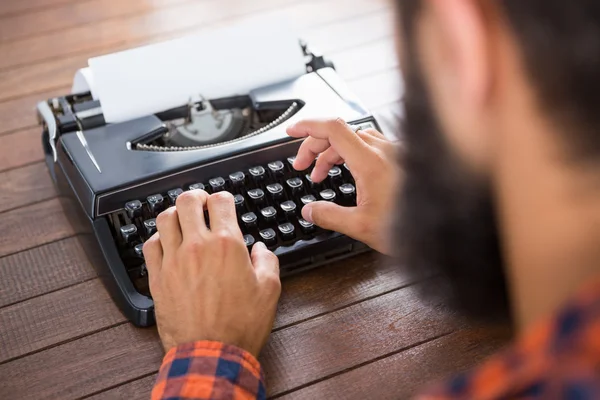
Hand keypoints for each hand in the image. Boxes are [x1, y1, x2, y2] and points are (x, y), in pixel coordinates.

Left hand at [143, 190, 280, 356]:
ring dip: (176, 214)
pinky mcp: (158, 278)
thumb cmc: (240, 325)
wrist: (212, 353)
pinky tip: (167, 244)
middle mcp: (197, 247)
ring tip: (183, 220)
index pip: (220, 201)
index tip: (224, 203)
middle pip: (187, 201)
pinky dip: (158, 238)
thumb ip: (267, 261)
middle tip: (201, 203)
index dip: (223, 197)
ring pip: (164, 218)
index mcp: (226, 244)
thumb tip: (260, 250)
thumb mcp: (270, 290)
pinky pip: (150, 245)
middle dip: (196, 197)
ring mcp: (173, 261)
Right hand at [287, 118, 400, 254]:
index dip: (307, 126)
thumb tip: (308, 211)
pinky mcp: (402, 158)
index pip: (332, 128)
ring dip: (333, 151)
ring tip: (322, 174)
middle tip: (303, 168)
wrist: (444, 231)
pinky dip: (351, 153)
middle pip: (339, 132)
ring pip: (354, 138)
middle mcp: (384, 150)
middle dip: (315, 147)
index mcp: (371, 161)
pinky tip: (348, 171)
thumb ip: (329, 216)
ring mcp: (395, 152)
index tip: (291, 131)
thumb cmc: (411, 227)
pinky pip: (370, 145)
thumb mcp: (361, 226)